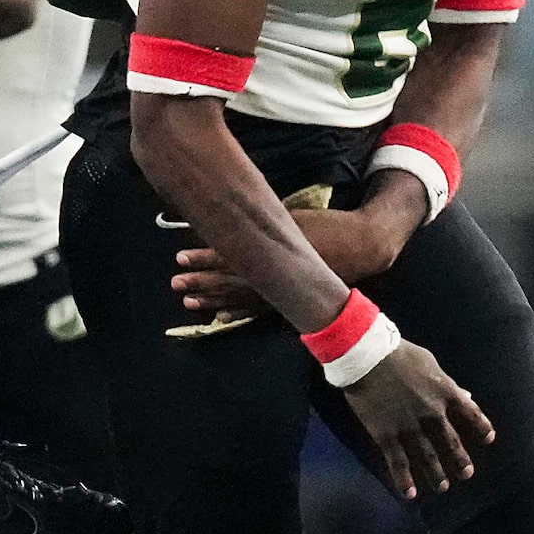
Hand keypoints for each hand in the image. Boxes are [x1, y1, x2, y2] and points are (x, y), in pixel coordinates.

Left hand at [171, 207, 405, 313]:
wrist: (358, 246)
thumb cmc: (323, 226)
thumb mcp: (289, 217)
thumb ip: (260, 221)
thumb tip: (229, 218)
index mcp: (272, 249)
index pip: (229, 254)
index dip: (203, 257)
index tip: (180, 257)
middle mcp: (273, 273)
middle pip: (228, 279)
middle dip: (200, 282)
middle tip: (175, 283)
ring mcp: (281, 290)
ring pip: (239, 299)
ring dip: (212, 300)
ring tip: (188, 302)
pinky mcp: (288, 300)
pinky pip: (258, 311)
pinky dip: (237, 314)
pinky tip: (219, 317)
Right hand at [342, 340, 494, 500]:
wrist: (366, 355)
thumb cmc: (398, 353)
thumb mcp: (429, 363)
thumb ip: (448, 383)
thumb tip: (465, 395)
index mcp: (445, 392)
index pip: (471, 414)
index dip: (481, 427)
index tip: (488, 439)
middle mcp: (433, 413)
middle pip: (451, 442)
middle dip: (460, 460)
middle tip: (466, 474)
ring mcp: (410, 426)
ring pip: (428, 456)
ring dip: (436, 474)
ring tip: (442, 486)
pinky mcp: (387, 434)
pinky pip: (398, 462)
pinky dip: (405, 480)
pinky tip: (410, 494)